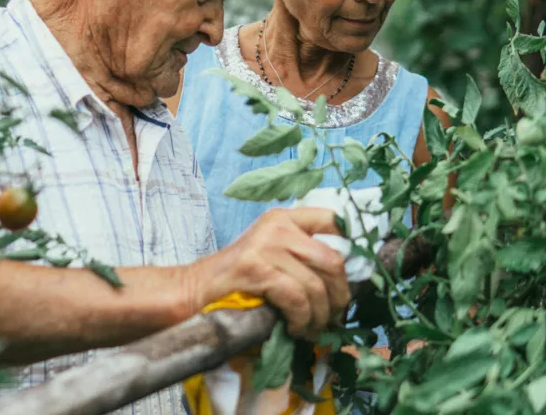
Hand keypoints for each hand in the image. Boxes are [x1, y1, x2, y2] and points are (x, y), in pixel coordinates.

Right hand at [190, 208, 349, 338]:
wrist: (194, 290)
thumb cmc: (237, 280)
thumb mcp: (272, 256)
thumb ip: (302, 256)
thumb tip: (347, 281)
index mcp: (283, 217)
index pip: (332, 219)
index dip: (351, 247)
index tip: (349, 277)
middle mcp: (277, 225)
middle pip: (332, 259)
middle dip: (339, 295)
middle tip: (334, 316)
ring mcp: (266, 245)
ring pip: (315, 284)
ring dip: (319, 315)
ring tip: (311, 329)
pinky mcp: (256, 268)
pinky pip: (296, 298)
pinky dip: (301, 319)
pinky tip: (294, 328)